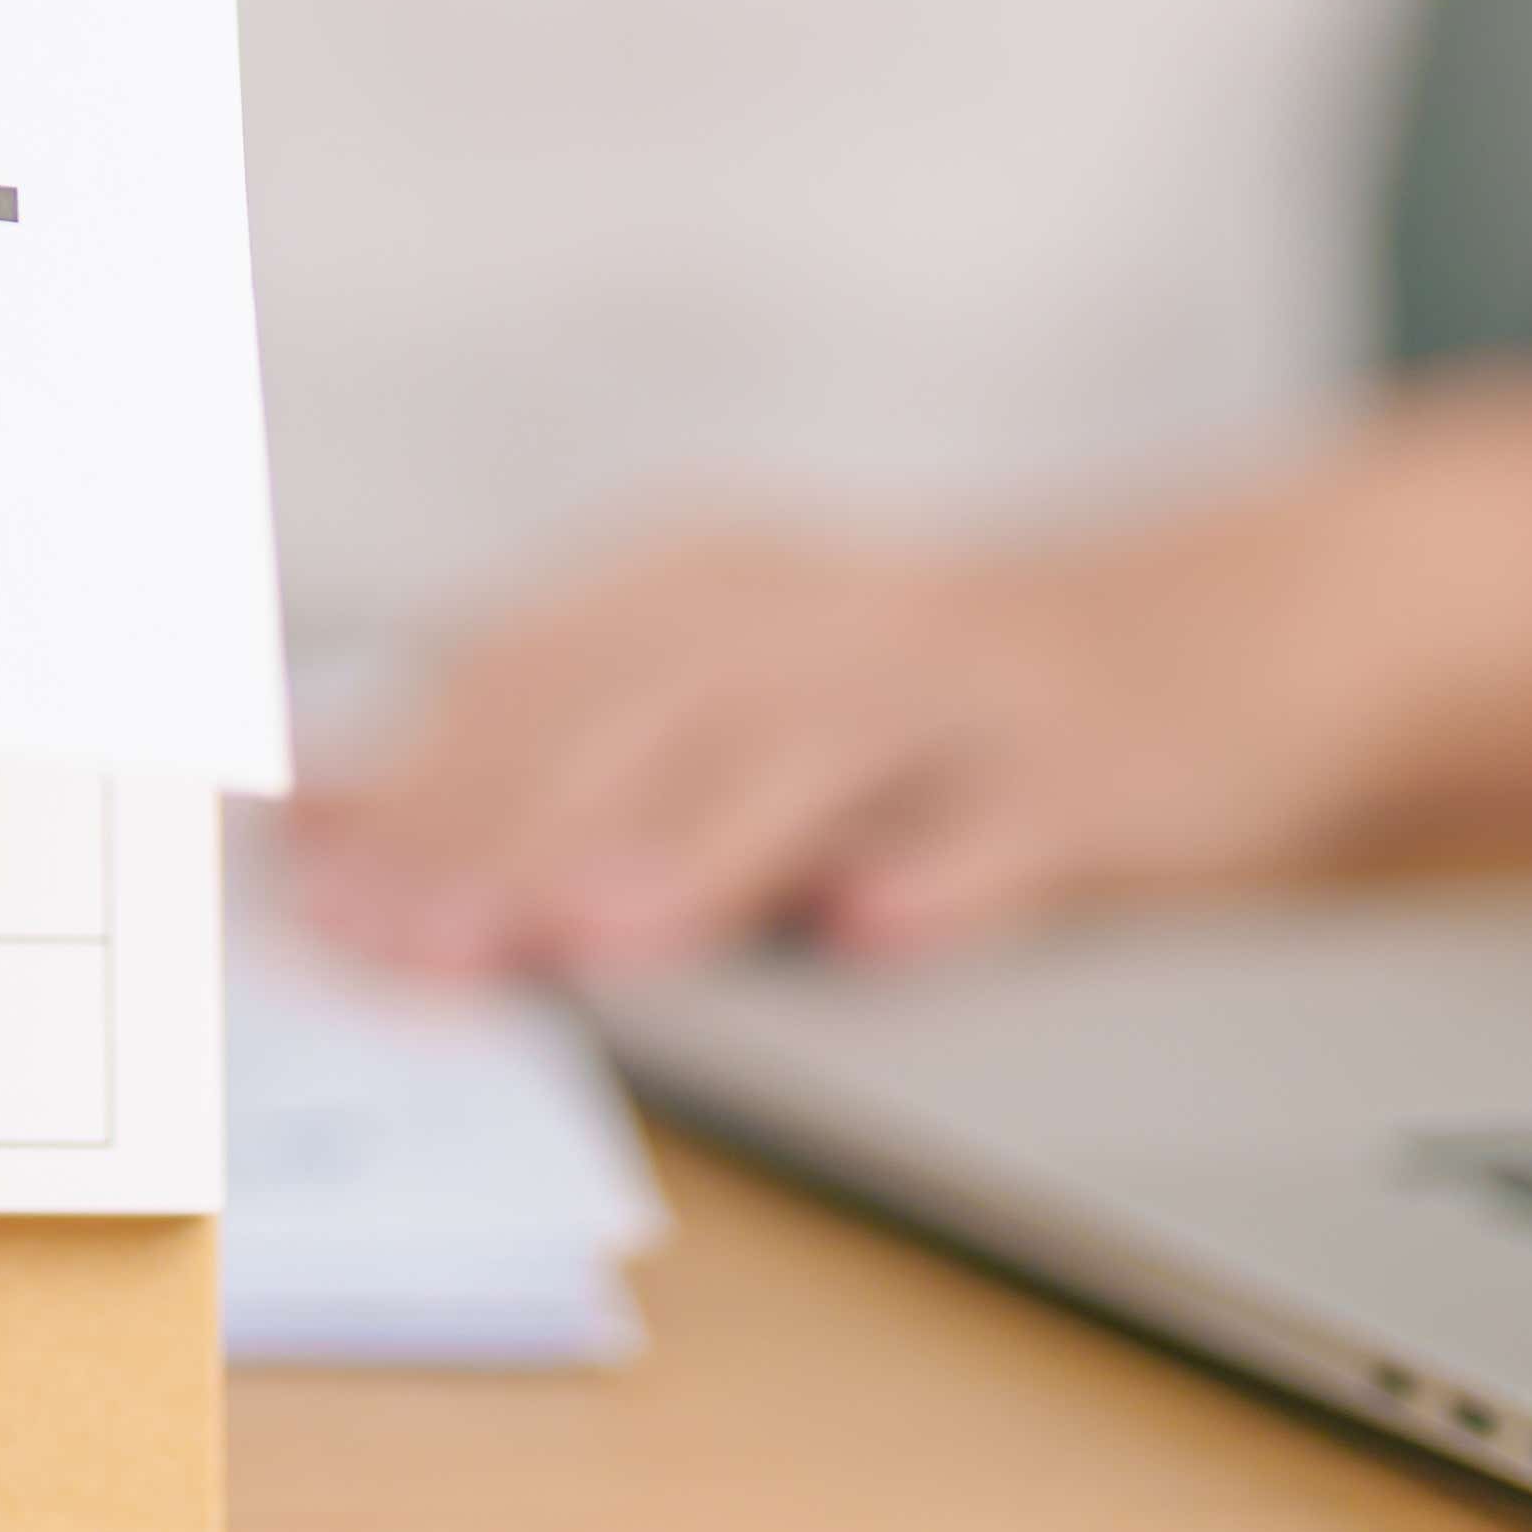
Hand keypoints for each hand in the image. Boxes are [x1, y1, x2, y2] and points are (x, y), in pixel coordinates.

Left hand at [287, 501, 1418, 980]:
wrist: (1226, 638)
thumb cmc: (917, 697)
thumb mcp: (727, 683)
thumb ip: (542, 741)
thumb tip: (317, 804)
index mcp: (706, 587)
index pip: (528, 675)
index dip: (412, 777)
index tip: (305, 883)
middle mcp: (819, 617)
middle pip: (644, 715)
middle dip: (512, 833)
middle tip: (407, 944)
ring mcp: (963, 692)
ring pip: (813, 758)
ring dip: (695, 846)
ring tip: (589, 938)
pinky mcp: (1095, 770)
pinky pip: (1014, 822)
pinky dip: (947, 871)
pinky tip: (877, 931)